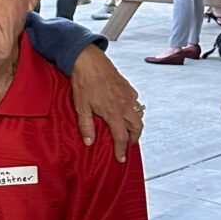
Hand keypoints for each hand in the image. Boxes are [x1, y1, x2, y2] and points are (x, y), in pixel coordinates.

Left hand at [71, 45, 142, 161]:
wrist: (89, 61)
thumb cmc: (84, 83)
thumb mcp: (81, 107)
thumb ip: (86, 126)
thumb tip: (89, 142)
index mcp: (113, 113)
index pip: (121, 137)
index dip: (121, 149)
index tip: (121, 158)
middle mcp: (125, 105)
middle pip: (137, 127)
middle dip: (134, 139)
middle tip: (128, 145)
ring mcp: (129, 95)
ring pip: (139, 115)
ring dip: (136, 125)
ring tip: (128, 131)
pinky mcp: (128, 87)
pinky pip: (136, 103)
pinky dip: (134, 111)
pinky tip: (125, 112)